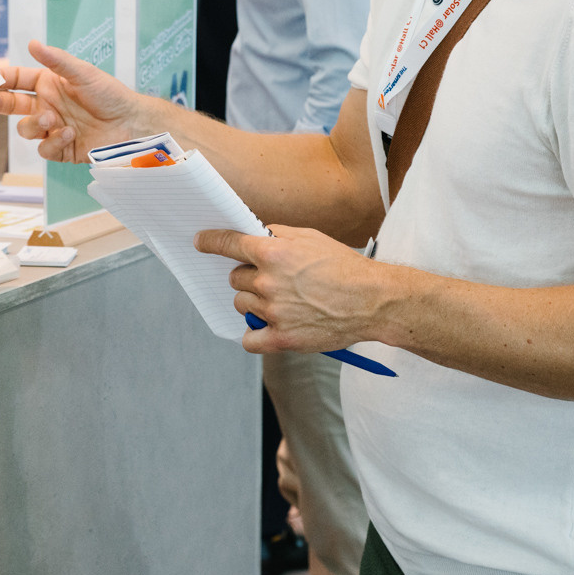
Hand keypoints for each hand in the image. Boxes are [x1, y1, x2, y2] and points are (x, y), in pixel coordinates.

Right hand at [0, 39, 154, 161]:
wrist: (131, 124)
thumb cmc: (110, 94)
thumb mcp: (83, 73)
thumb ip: (56, 61)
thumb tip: (33, 43)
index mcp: (49, 84)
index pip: (17, 79)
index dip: (1, 78)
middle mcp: (47, 105)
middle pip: (13, 105)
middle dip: (1, 102)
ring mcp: (53, 128)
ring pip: (26, 129)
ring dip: (33, 124)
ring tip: (50, 119)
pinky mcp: (62, 149)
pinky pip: (44, 149)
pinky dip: (53, 142)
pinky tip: (70, 133)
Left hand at [196, 225, 391, 356]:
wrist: (372, 301)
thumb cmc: (345, 267)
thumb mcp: (311, 237)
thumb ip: (277, 235)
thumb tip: (253, 234)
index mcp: (274, 252)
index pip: (228, 244)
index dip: (210, 242)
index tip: (201, 242)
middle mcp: (268, 281)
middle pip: (235, 278)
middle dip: (248, 276)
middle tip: (272, 279)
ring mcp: (273, 312)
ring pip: (241, 304)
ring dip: (254, 302)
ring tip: (281, 301)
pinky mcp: (281, 339)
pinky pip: (248, 340)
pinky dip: (254, 334)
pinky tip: (268, 327)